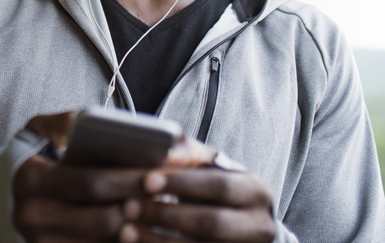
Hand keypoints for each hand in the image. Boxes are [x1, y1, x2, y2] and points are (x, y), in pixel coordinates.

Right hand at [13, 111, 254, 241]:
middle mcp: (32, 217)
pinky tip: (146, 233)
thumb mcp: (38, 133)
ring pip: (107, 242)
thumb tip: (90, 121)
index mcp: (31, 180)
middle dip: (146, 206)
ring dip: (142, 231)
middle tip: (177, 196)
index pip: (92, 181)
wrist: (4, 198)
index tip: (165, 172)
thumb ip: (64, 122)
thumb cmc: (35, 161)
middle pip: (106, 218)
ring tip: (168, 214)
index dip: (132, 178)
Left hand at [122, 169, 276, 242]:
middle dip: (167, 215)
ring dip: (158, 240)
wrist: (240, 223)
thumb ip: (189, 155)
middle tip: (129, 207)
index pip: (220, 186)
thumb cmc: (215, 187)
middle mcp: (258, 225)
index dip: (182, 183)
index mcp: (256, 191)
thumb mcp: (211, 168)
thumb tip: (164, 151)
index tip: (147, 180)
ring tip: (126, 231)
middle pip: (212, 222)